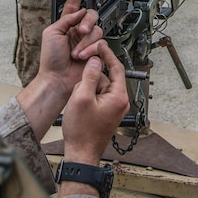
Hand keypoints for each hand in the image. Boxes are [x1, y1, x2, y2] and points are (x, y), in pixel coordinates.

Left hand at [38, 0, 104, 93]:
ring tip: (76, 53)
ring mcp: (87, 41)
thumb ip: (66, 19)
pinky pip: (101, 44)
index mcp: (66, 24)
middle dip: (87, 22)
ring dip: (85, 42)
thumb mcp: (51, 33)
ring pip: (97, 30)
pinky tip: (83, 57)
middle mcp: (78, 31)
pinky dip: (91, 50)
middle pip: (91, 15)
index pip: (74, 5)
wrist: (57, 79)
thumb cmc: (51, 59)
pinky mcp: (96, 51)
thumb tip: (80, 12)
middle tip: (81, 30)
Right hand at [60, 52, 128, 166]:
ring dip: (87, 89)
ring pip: (100, 87)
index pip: (117, 67)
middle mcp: (120, 101)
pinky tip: (78, 106)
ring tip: (77, 102)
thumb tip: (95, 61)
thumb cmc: (82, 131)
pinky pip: (97, 97)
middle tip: (79, 85)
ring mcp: (114, 108)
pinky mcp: (106, 113)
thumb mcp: (82, 97)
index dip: (106, 54)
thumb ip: (90, 76)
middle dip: (90, 78)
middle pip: (106, 77)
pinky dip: (87, 97)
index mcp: (118, 96)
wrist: (81, 153)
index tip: (99, 45)